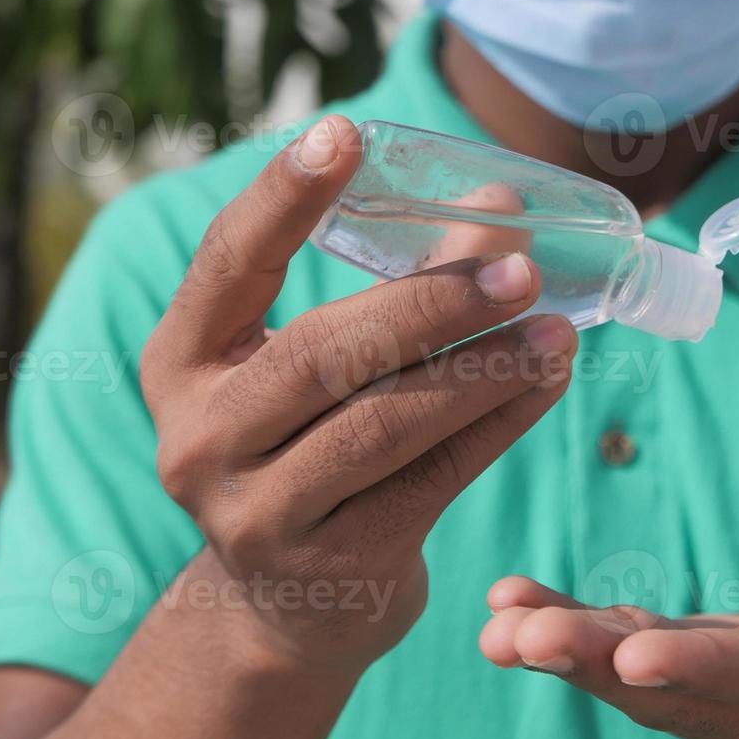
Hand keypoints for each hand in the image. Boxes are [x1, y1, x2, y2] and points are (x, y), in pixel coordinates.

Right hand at [141, 115, 577, 670]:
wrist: (291, 607)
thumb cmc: (314, 452)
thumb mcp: (326, 372)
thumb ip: (400, 287)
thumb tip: (499, 203)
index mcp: (183, 364)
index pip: (229, 261)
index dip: (285, 197)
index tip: (345, 132)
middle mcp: (200, 438)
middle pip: (326, 354)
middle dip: (431, 304)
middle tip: (520, 268)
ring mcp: (258, 512)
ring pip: (386, 423)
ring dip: (483, 371)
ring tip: (556, 329)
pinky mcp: (332, 565)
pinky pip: (432, 480)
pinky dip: (499, 425)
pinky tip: (549, 383)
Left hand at [478, 547, 738, 738]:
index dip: (703, 670)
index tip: (636, 659)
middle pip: (671, 691)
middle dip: (595, 666)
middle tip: (522, 640)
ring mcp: (712, 685)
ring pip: (628, 680)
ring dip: (560, 652)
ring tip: (495, 625)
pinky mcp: (681, 657)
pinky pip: (613, 646)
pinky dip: (560, 623)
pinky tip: (504, 598)